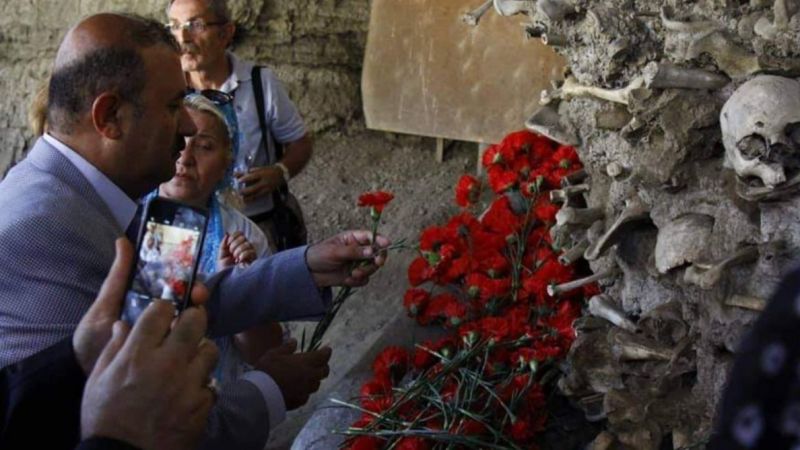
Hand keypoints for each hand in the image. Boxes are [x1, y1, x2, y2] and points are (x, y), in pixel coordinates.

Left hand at [73, 238, 210, 374]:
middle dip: (198, 299)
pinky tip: (195, 342)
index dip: (190, 284)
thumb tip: (123, 240)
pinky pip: (183, 351)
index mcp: (149, 305)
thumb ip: (118, 276)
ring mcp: (163, 342)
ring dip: (198, 321)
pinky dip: (193, 345)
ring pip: (189, 327)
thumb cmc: (92, 336)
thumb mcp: (105, 305)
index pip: (177, 290)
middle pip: (189, 306)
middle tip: (199, 298)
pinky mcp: (165, 363)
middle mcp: (160, 321)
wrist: (81, 370)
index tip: (195, 286)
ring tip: (197, 319)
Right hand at [80, 301, 218, 449]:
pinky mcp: (201, 404)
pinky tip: (190, 392)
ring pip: (210, 350)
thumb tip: (123, 324)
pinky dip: (203, 386)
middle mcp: (166, 363)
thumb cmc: (105, 419)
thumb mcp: (97, 381)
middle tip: (188, 328)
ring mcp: (187, 384)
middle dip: (193, 320)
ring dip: (201, 353)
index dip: (164, 309)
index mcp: (137, 354)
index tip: (164, 315)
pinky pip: (212, 384)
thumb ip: (114, 349)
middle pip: (195, 322)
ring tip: (190, 363)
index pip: (161, 310)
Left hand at [217, 232, 257, 269]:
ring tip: (236, 259)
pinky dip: (243, 255)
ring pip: (247, 244)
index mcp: (236, 246)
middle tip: (232, 254)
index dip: (234, 237)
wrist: (228, 280)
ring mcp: (250, 254)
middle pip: (243, 237)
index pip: (239, 234)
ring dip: (238, 251)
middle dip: (234, 245)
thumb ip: (223, 244)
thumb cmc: (224, 270)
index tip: (228, 244)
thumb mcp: (220, 256)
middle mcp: (244, 248)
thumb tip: (227, 233)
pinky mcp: (254, 259)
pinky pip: (250, 251)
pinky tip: (240, 261)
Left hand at [236, 166, 283, 202]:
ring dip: (249, 197)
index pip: (253, 176)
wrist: (280, 174)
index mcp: (262, 174)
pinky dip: (253, 199)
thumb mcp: (258, 169)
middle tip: (239, 192)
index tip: (238, 181)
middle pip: (254, 188)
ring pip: (257, 194)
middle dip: (246, 191)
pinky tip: (247, 200)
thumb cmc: (267, 170)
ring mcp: (266, 188)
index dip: (245, 178)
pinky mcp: (267, 192)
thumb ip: (246, 172)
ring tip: (242, 199)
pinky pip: (259, 196)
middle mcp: (264, 182)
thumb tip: (235, 175)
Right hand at [254, 339, 330, 409]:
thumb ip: (286, 347)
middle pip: (324, 371)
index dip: (326, 352)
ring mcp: (306, 390)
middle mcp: (310, 376)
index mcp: (306, 362)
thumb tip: (294, 341)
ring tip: (309, 376)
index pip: (323, 356)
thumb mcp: (274, 354)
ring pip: (317, 384)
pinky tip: (299, 389)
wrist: (261, 395)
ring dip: (315, 379)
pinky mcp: (301, 401)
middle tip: (319, 363)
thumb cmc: (267, 370)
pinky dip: (306, 390)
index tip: (326, 349)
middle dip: (324, 366)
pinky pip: (308, 395)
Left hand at [305, 230, 390, 286]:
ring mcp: (358, 263)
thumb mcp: (335, 252)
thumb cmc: (319, 255)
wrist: (308, 273)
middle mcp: (359, 250)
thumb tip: (371, 251)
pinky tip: (347, 279)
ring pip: (372, 267)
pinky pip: (365, 279)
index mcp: (353, 238)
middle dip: (377, 259)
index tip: (386, 244)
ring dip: (366, 271)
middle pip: (377, 253)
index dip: (380, 240)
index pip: (371, 237)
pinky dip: (358, 280)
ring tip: (353, 274)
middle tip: (377, 263)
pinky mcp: (355, 276)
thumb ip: (354, 252)